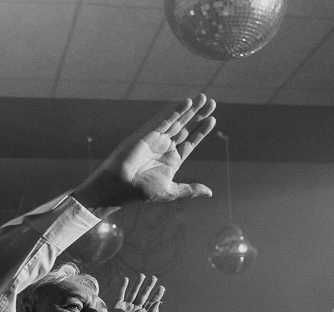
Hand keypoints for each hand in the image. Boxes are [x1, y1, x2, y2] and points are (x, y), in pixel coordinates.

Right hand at [73, 95, 216, 209]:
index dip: (201, 131)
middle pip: (186, 127)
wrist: (120, 187)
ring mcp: (156, 139)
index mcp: (172, 160)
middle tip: (212, 103)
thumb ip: (190, 190)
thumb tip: (209, 192)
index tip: (212, 120)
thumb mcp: (171, 191)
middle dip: (198, 115)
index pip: (190, 141)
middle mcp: (165, 147)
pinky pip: (164, 120)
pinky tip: (187, 102)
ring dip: (190, 109)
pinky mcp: (148, 133)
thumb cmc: (142, 192)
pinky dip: (175, 111)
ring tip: (203, 98)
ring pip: (177, 121)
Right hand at [109, 274, 163, 311]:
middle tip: (154, 277)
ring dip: (137, 284)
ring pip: (133, 292)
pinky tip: (126, 279)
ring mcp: (127, 306)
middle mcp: (136, 308)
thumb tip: (158, 302)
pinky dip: (123, 286)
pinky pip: (121, 294)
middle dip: (148, 286)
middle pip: (143, 294)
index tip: (162, 287)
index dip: (157, 294)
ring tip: (142, 275)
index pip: (152, 301)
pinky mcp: (117, 305)